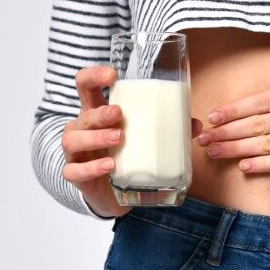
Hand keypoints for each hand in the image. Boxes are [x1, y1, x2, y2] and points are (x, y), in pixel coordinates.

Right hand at [62, 65, 202, 216]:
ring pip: (74, 140)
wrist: (110, 194)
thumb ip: (167, 130)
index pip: (85, 85)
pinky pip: (75, 171)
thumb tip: (195, 125)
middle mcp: (82, 129)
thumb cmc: (124, 156)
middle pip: (84, 114)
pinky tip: (110, 166)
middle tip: (119, 114)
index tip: (112, 75)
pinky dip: (92, 168)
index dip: (93, 75)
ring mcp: (75, 152)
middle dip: (100, 113)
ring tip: (118, 138)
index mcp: (97, 113)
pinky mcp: (76, 175)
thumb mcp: (142, 139)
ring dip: (95, 137)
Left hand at [194, 32, 269, 172]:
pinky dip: (267, 165)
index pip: (263, 101)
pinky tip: (247, 166)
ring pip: (269, 144)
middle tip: (202, 138)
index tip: (214, 115)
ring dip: (238, 149)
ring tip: (215, 153)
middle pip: (259, 125)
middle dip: (227, 132)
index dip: (235, 110)